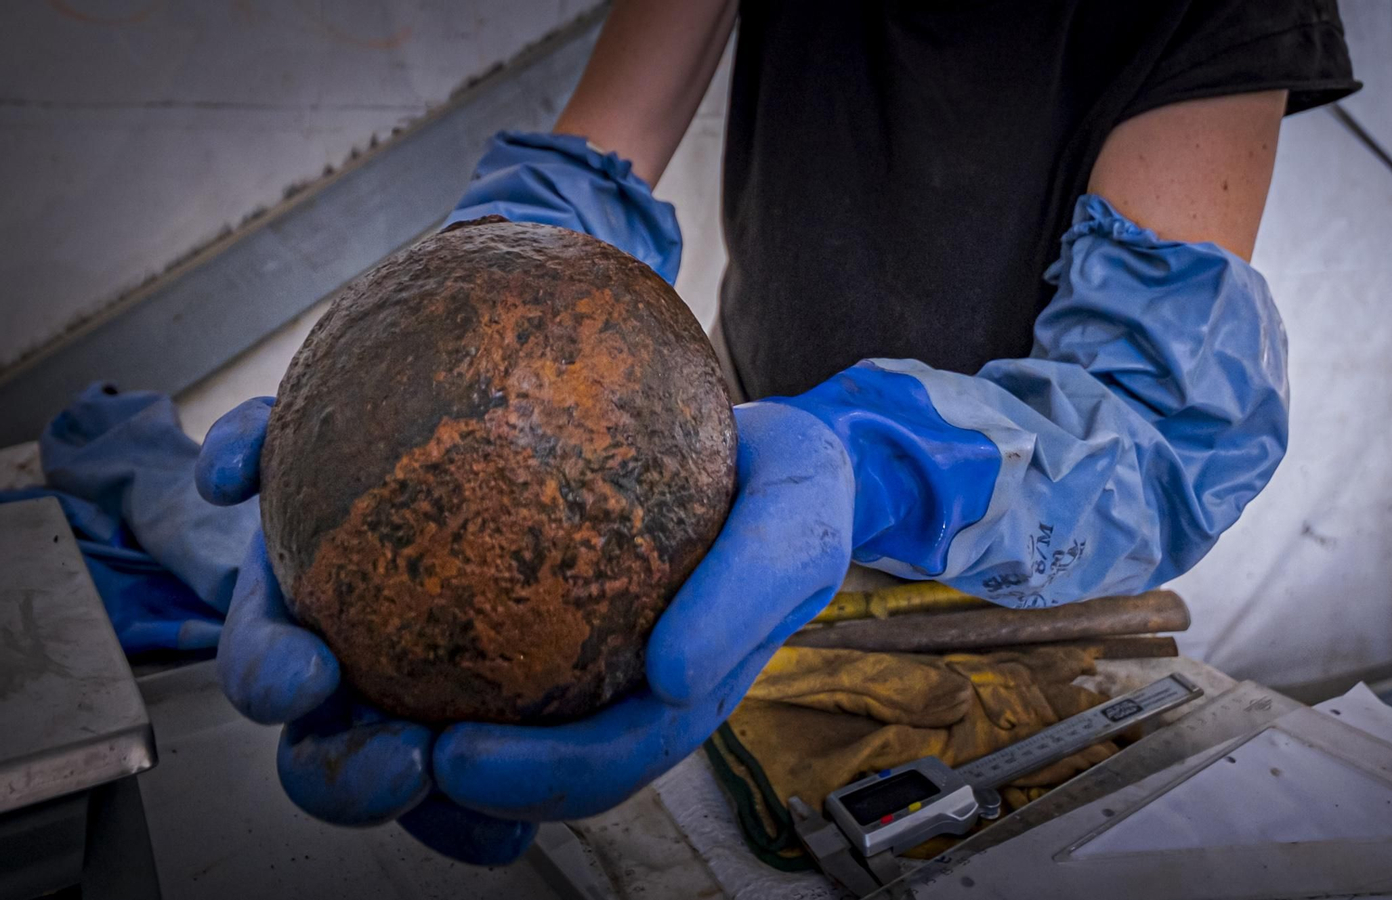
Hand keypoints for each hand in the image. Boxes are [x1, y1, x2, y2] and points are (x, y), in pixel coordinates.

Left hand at [196, 398, 851, 853]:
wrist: (725, 409)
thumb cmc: (772, 485)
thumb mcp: (802, 516)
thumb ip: (751, 592)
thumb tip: (670, 672)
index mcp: (612, 703)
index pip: (561, 769)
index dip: (510, 789)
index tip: (458, 759)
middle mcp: (519, 677)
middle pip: (420, 759)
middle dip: (360, 780)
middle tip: (358, 742)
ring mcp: (451, 613)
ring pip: (342, 674)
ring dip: (284, 678)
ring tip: (287, 657)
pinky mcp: (401, 535)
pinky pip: (317, 538)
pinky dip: (263, 506)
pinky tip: (239, 476)